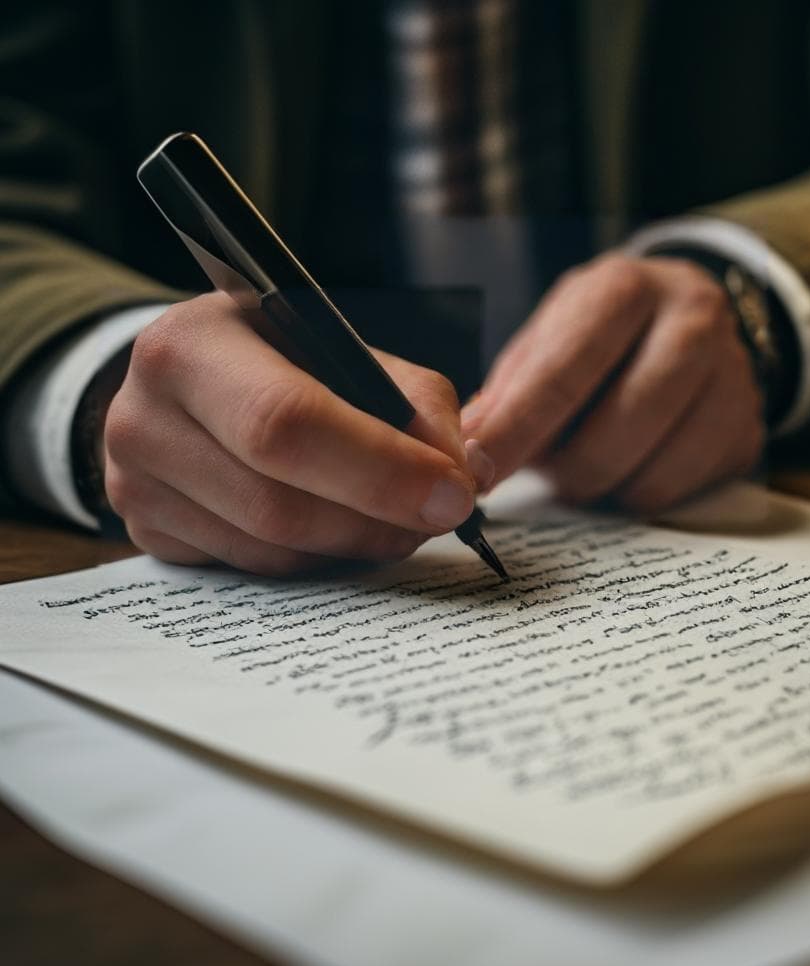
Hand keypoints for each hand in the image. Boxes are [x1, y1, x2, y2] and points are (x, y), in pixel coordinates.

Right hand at [103, 292, 488, 574]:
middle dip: (375, 520)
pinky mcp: (147, 532)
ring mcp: (134, 482)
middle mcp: (143, 413)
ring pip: (269, 549)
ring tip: (395, 520)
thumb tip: (465, 474)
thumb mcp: (345, 350)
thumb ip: (415, 402)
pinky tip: (339, 531)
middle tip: (435, 519)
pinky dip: (312, 559)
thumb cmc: (281, 361)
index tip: (452, 496)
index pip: (287, 420)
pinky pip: (250, 569)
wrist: (190, 384)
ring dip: (352, 545)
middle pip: (276, 503)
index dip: (380, 468)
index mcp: (195, 343)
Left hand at [461, 254, 765, 510]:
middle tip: (545, 472)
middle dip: (567, 467)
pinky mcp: (747, 428)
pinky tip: (628, 468)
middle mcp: (693, 318)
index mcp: (626, 287)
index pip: (566, 367)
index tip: (478, 471)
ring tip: (585, 466)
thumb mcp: (551, 336)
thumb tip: (468, 447)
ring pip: (653, 469)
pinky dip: (639, 495)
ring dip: (603, 486)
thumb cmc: (601, 335)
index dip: (517, 427)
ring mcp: (733, 374)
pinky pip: (680, 493)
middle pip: (620, 424)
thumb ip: (510, 389)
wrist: (690, 320)